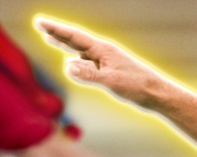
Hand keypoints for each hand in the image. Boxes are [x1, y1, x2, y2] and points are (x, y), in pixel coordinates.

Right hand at [35, 17, 169, 109]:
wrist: (157, 94)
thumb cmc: (137, 86)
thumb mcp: (112, 81)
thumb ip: (89, 74)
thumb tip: (67, 66)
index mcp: (102, 50)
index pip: (74, 36)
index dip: (55, 29)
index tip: (39, 22)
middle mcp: (103, 52)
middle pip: (74, 40)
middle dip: (56, 33)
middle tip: (40, 25)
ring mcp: (106, 62)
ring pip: (80, 51)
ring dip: (64, 45)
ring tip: (51, 38)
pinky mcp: (110, 72)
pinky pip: (87, 63)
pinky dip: (76, 61)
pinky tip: (71, 63)